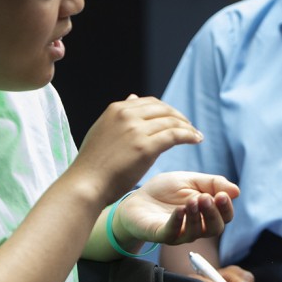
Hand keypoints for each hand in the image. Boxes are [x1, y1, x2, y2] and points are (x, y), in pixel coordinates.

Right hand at [71, 95, 203, 200]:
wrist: (85, 185)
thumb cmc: (94, 164)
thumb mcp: (103, 131)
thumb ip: (120, 116)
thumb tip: (133, 97)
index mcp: (116, 109)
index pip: (150, 103)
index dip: (167, 110)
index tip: (176, 120)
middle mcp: (126, 115)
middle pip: (163, 109)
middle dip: (179, 117)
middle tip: (190, 126)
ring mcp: (136, 130)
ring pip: (172, 122)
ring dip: (188, 127)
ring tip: (196, 135)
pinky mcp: (145, 147)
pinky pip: (175, 135)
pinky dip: (189, 135)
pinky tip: (196, 140)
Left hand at [114, 171, 238, 245]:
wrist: (136, 198)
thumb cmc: (165, 191)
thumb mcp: (190, 180)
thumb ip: (212, 183)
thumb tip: (236, 191)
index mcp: (206, 213)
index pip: (225, 216)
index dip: (226, 207)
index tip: (222, 195)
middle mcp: (196, 226)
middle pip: (215, 228)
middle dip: (214, 213)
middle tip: (207, 198)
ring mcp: (180, 233)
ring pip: (197, 233)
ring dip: (197, 216)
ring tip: (192, 200)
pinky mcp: (162, 235)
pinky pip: (173, 233)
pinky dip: (178, 221)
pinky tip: (180, 209)